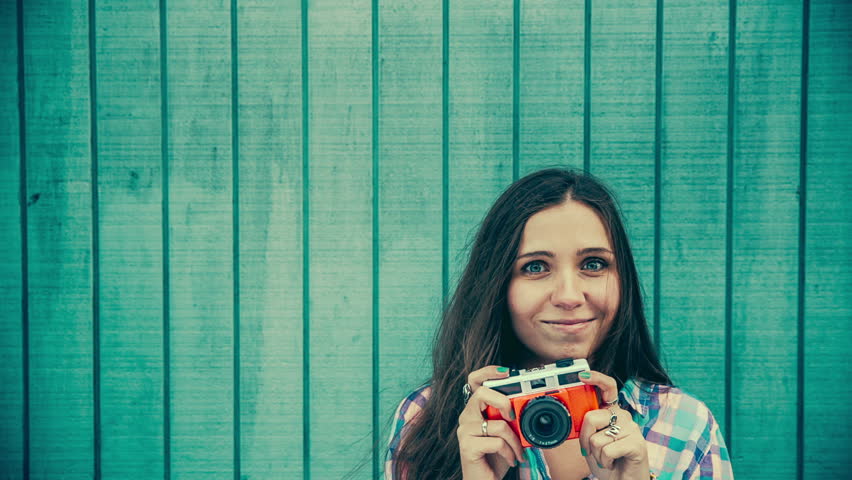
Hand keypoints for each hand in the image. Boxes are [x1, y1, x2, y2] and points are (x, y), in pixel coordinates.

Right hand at [457, 365, 525, 479]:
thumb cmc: (495, 457)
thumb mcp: (506, 433)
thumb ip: (509, 417)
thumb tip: (524, 405)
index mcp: (475, 410)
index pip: (474, 382)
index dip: (487, 372)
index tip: (506, 372)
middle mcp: (466, 417)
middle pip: (481, 394)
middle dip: (503, 401)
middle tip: (513, 417)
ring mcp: (465, 431)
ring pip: (497, 423)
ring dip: (514, 441)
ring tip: (517, 452)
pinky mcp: (467, 446)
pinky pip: (497, 442)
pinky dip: (510, 452)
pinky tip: (510, 459)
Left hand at [578, 371, 649, 479]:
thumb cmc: (606, 461)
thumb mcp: (590, 441)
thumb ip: (585, 426)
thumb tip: (573, 415)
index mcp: (611, 412)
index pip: (608, 387)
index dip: (596, 378)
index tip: (581, 375)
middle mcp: (623, 416)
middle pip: (591, 417)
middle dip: (585, 438)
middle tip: (592, 450)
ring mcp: (632, 429)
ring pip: (597, 438)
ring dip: (596, 454)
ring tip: (607, 458)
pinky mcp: (637, 444)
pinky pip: (607, 449)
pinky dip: (605, 461)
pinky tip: (613, 462)